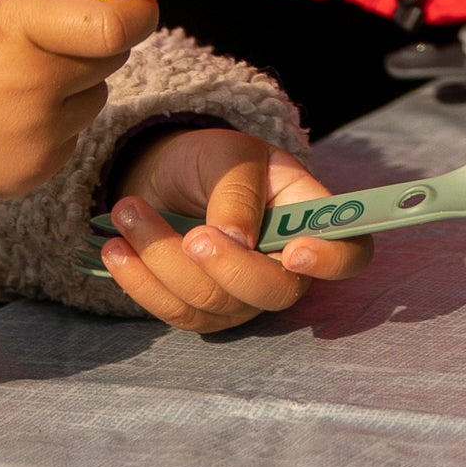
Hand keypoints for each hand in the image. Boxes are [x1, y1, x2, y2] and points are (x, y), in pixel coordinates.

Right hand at [0, 0, 153, 200]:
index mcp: (15, 29)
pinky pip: (74, 135)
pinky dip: (54, 123)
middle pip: (113, 57)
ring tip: (14, 83)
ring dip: (73, 86)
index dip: (138, 12)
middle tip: (43, 41)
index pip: (114, 27)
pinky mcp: (36, 171)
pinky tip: (6, 117)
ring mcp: (36, 136)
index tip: (134, 3)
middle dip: (94, 42)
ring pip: (96, 97)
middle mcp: (32, 87)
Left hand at [92, 126, 369, 333]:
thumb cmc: (213, 161)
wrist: (166, 176)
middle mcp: (285, 266)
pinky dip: (140, 281)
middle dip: (229, 269)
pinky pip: (174, 311)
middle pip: (276, 292)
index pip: (350, 253)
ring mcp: (243, 296)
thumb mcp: (229, 155)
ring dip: (163, 260)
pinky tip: (115, 248)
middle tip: (192, 235)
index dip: (332, 261)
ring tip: (128, 210)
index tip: (296, 252)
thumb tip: (237, 242)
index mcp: (310, 218)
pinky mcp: (200, 310)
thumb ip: (237, 193)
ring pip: (213, 303)